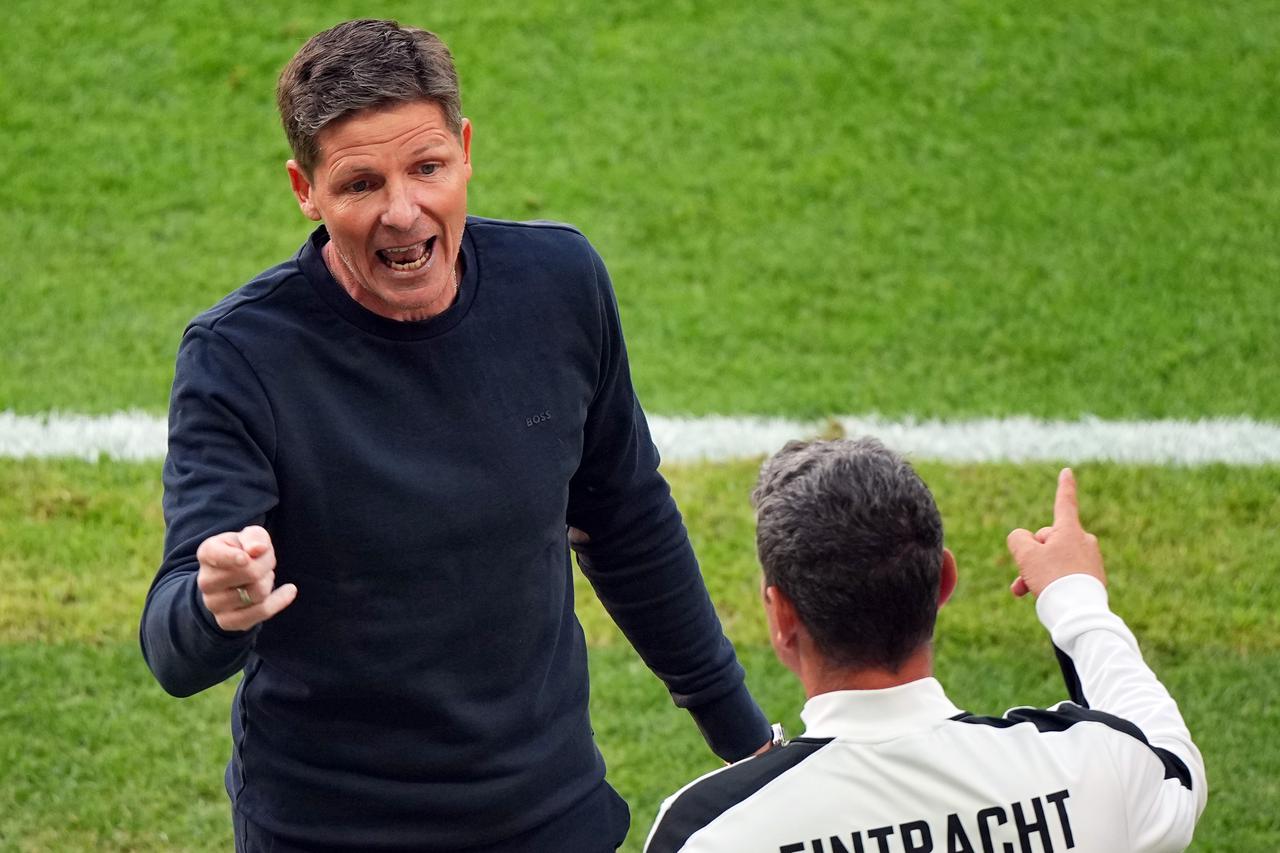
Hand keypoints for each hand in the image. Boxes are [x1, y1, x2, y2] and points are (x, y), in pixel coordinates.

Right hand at [196, 525, 296, 630]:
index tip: (245, 558)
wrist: (234, 578)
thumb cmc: (244, 551)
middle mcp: (205, 580)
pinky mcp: (227, 621)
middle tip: (264, 563)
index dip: (232, 557)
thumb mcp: (251, 536)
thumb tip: (258, 549)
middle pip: (250, 572)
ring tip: (261, 578)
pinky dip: (279, 601)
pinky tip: (289, 590)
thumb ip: (255, 537)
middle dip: (266, 564)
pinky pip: (261, 612)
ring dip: (268, 582)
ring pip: (257, 592)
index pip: (215, 555)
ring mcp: (214, 604)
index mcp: (207, 553)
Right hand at [1006, 468, 1105, 598]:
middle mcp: (1084, 542)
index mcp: (1070, 531)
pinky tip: (1046, 596)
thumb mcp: (1025, 554)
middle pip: (1049, 540)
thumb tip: (1024, 539)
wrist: (1079, 613)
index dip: (1064, 486)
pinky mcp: (1094, 579)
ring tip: (1026, 591)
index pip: (1064, 502)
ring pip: (1055, 560)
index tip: (1068, 471)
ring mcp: (1091, 561)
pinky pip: (1066, 574)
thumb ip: (1018, 539)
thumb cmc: (1052, 579)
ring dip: (1037, 572)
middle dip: (1032, 556)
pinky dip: (1052, 582)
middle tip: (1023, 577)